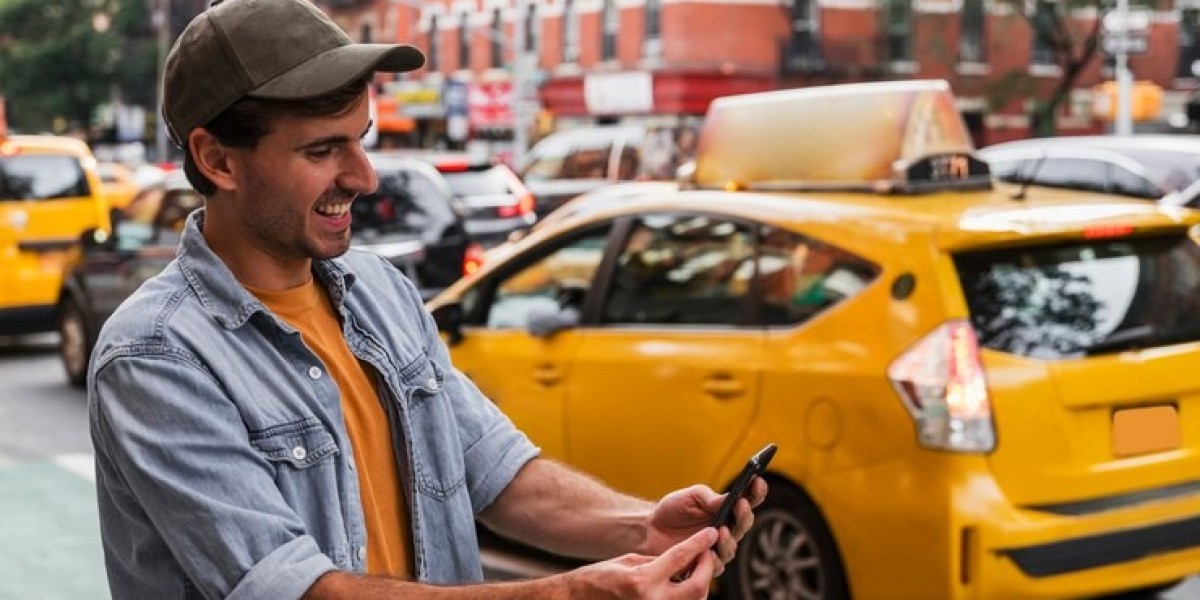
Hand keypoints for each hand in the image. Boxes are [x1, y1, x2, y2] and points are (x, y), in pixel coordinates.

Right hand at [565, 528, 717, 599]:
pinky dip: (689, 596)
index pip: (680, 557)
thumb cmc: (601, 578)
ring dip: (700, 584)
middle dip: (707, 567)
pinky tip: (686, 585)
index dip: (699, 543)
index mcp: (643, 580)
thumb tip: (683, 560)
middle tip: (707, 554)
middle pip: (698, 586)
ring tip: (698, 569)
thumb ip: (659, 562)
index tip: (711, 532)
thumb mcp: (630, 561)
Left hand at [642, 478, 768, 570]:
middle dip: (744, 514)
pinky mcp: (705, 564)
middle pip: (744, 524)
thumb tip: (728, 499)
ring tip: (722, 529)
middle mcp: (728, 529)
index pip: (749, 500)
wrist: (651, 529)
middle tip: (741, 504)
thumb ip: (708, 497)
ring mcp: (718, 548)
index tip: (758, 480)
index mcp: (727, 509)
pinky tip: (709, 552)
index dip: (756, 491)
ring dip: (729, 538)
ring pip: (732, 547)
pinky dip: (713, 558)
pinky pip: (715, 565)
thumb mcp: (689, 496)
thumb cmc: (673, 509)